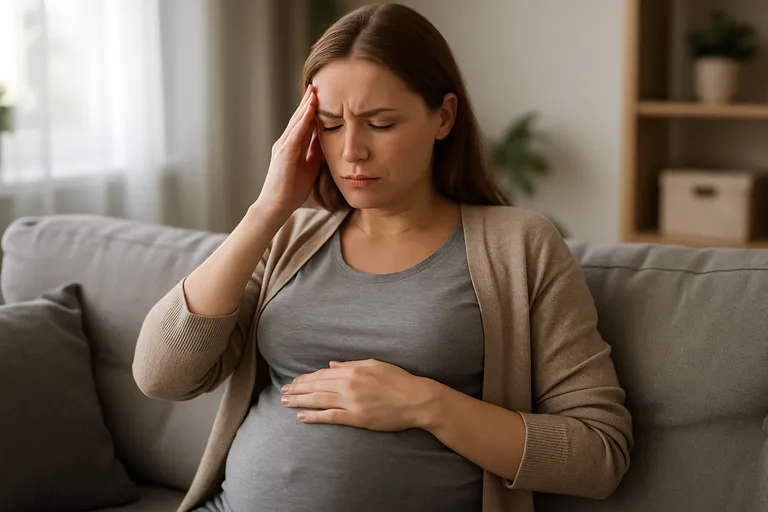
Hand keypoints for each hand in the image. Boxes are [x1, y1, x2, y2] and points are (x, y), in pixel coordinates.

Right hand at [255, 84, 322, 218]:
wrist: (276, 206)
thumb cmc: (291, 190)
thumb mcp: (309, 167)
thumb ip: (315, 152)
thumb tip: (327, 139)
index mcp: (292, 146)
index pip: (303, 123)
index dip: (312, 109)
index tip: (321, 95)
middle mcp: (286, 143)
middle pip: (299, 118)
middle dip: (308, 101)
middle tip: (317, 84)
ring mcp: (283, 147)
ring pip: (296, 122)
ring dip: (306, 106)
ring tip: (314, 91)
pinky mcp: (284, 154)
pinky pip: (295, 134)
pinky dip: (303, 121)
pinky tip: (310, 110)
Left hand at [281, 359, 438, 431]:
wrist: (417, 399)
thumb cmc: (400, 381)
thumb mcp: (376, 365)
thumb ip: (352, 364)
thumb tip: (332, 364)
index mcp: (354, 370)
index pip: (323, 373)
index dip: (307, 378)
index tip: (296, 381)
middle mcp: (349, 384)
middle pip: (317, 386)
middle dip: (297, 388)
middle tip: (283, 391)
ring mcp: (352, 401)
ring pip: (318, 400)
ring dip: (299, 400)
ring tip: (285, 402)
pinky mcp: (356, 417)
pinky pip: (330, 416)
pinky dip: (314, 416)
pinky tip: (301, 416)